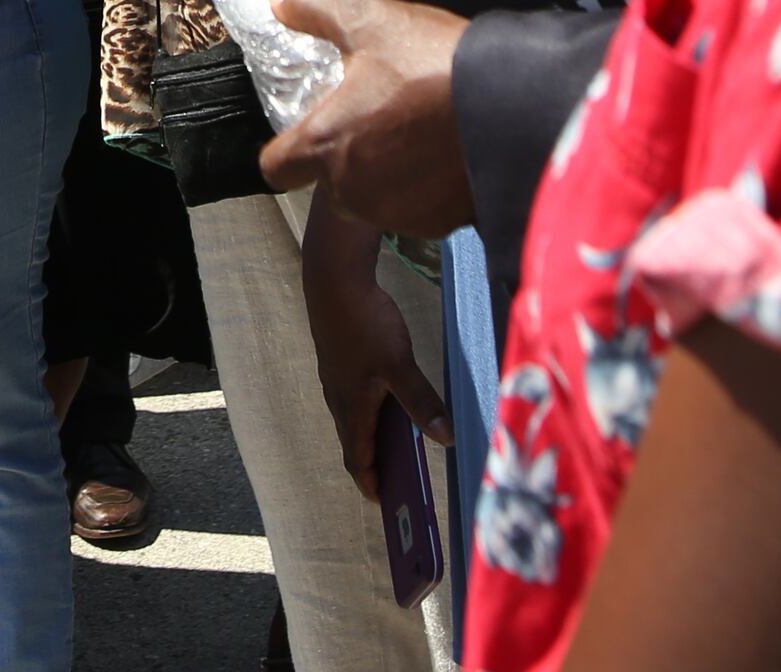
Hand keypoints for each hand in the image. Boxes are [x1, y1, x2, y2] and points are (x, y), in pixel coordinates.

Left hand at [258, 0, 477, 233]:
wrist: (518, 108)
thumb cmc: (438, 67)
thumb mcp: (371, 20)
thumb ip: (316, 9)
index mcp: (326, 144)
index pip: (275, 168)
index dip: (285, 149)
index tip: (304, 130)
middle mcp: (353, 189)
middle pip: (329, 183)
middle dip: (345, 156)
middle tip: (375, 118)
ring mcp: (398, 212)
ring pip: (373, 198)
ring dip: (385, 173)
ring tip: (414, 131)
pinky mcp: (440, 223)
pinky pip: (417, 209)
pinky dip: (424, 188)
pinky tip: (444, 152)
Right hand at [304, 193, 451, 493]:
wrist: (333, 278)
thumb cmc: (363, 322)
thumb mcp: (399, 365)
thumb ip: (421, 402)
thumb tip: (447, 439)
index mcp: (350, 407)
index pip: (356, 458)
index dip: (370, 483)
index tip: (385, 502)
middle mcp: (339, 398)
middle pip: (355, 442)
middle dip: (376, 465)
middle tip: (401, 482)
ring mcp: (337, 378)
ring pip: (355, 419)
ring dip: (375, 438)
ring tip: (403, 447)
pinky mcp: (341, 361)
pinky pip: (355, 398)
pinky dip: (373, 413)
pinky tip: (392, 402)